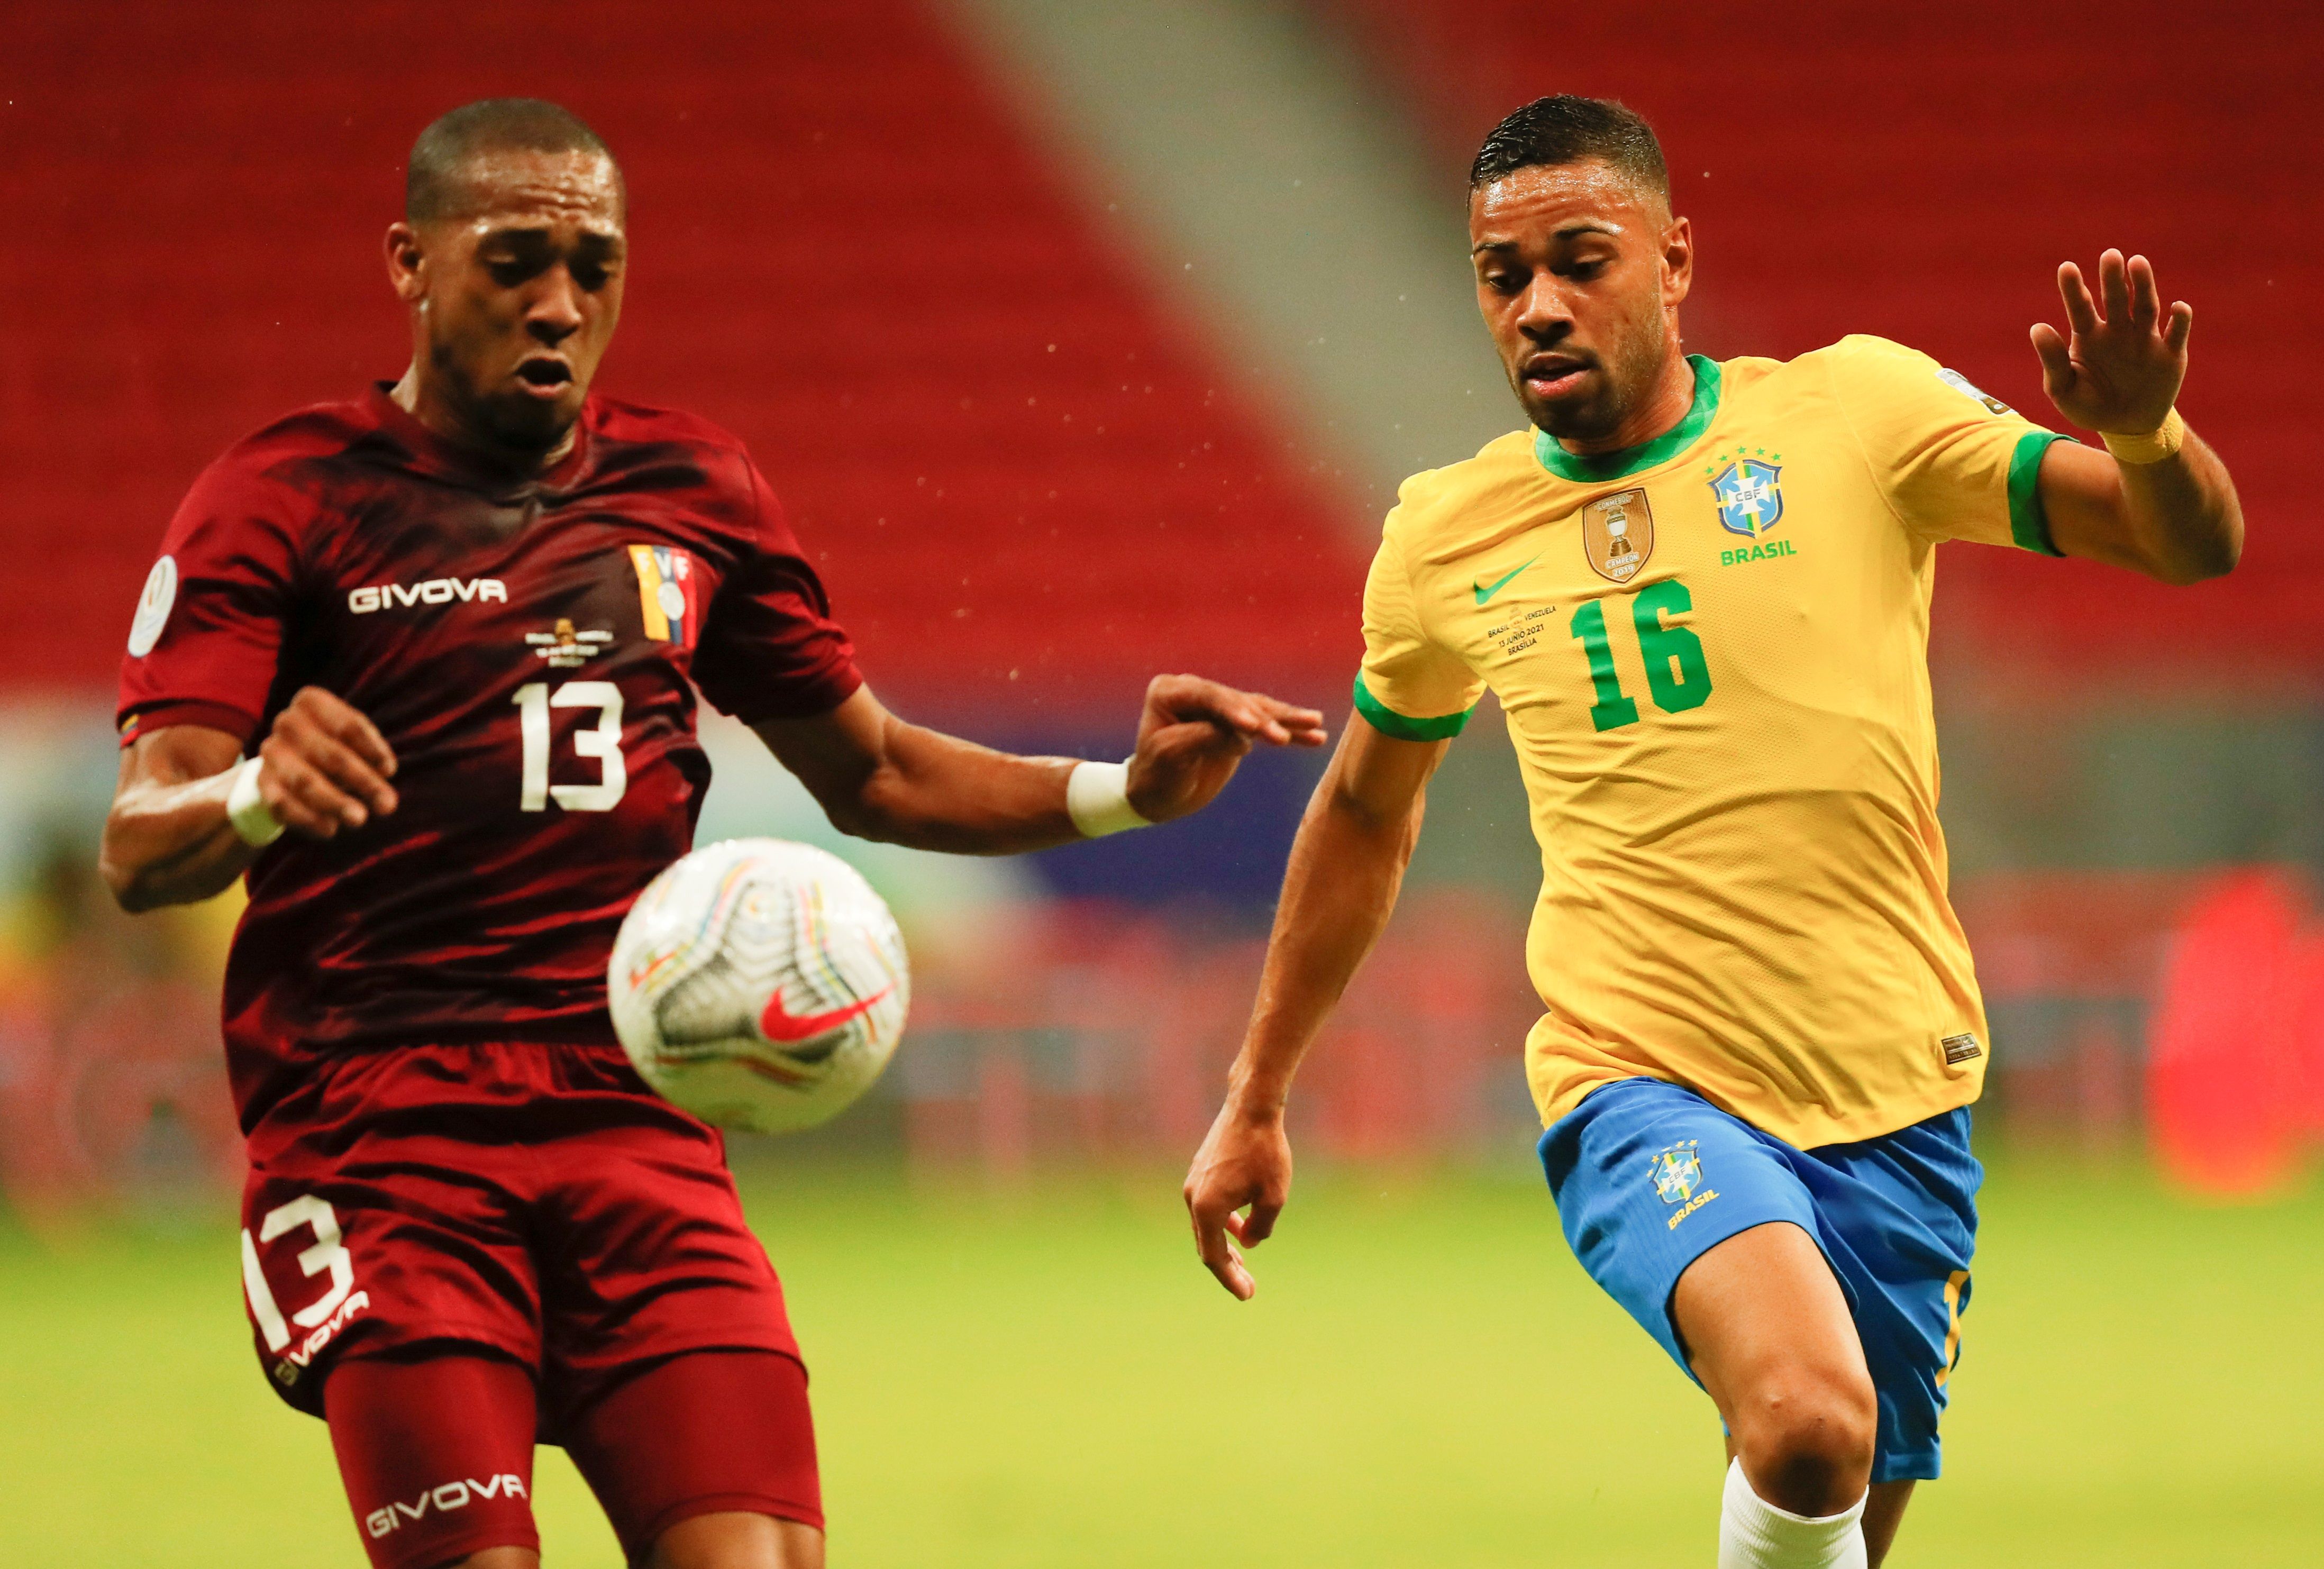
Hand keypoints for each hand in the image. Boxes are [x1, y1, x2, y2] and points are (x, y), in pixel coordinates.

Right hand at [257, 686, 399, 837]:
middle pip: (332, 755)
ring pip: (305, 781)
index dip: (372, 749)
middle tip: (388, 806)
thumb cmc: (334, 744)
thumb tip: (385, 772)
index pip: (349, 725)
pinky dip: (308, 819)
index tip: (390, 771)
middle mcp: (287, 723)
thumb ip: (372, 751)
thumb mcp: (353, 738)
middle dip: (363, 782)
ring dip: (335, 802)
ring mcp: (272, 753)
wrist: (288, 760)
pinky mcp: (263, 783)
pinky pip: (284, 804)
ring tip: (360, 819)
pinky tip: (329, 829)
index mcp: (311, 702)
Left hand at [1124, 674, 1326, 823]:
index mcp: (1171, 692)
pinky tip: (1315, 734)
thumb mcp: (1171, 756)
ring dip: (1286, 719)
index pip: (1208, 697)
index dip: (1233, 710)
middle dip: (1263, 720)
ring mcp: (1218, 706)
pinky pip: (1266, 724)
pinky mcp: (1236, 723)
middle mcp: (1195, 691)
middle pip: (1237, 702)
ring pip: (1257, 709)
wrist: (1157, 796)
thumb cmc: (1156, 775)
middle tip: (1283, 738)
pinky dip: (1289, 731)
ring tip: (1315, 724)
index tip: (1252, 726)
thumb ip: (1203, 740)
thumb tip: (1243, 738)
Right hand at [1183, 1099, 1291, 1299]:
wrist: (1251, 1107)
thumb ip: (1260, 1227)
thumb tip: (1246, 1243)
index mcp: (1207, 1208)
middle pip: (1206, 1244)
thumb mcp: (1274, 1196)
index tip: (1248, 1295)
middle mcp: (1193, 1197)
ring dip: (1223, 1246)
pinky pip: (1207, 1207)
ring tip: (1242, 1263)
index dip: (1231, 1279)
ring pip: (1205, 1225)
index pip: (1214, 1257)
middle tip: (1248, 1286)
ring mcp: (1193, 1183)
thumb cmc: (1266, 1151)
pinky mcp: (1199, 1171)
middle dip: (1227, 1268)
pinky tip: (1237, 1228)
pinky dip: (1221, 1223)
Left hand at [2030, 249, 2190, 435]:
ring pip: (2146, 306)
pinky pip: (2176, 332)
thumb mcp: (2063, 389)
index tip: (2066, 268)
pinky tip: (2177, 308)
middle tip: (2110, 256)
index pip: (2080, 307)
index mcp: (2089, 335)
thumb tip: (2037, 328)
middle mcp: (2118, 330)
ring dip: (2144, 285)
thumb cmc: (2089, 405)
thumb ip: (2052, 360)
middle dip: (2113, 278)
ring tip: (2138, 263)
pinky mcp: (2170, 353)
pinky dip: (2179, 320)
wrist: (2125, 427)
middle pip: (2115, 299)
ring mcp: (2145, 338)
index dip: (2073, 288)